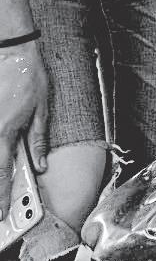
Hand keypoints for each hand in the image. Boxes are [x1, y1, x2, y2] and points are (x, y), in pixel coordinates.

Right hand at [0, 42, 47, 221]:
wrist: (12, 52)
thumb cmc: (29, 77)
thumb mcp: (42, 109)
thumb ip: (39, 140)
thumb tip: (41, 164)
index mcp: (4, 133)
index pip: (1, 174)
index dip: (0, 196)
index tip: (0, 213)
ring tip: (1, 184)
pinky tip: (0, 156)